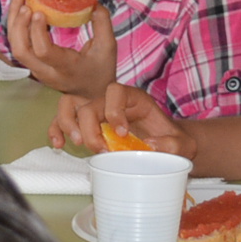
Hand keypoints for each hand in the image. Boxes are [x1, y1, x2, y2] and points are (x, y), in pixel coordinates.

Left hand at [1, 0, 117, 97]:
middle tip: (23, 0)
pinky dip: (16, 25)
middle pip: (21, 51)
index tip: (38, 11)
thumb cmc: (100, 70)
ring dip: (13, 22)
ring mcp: (36, 70)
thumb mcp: (108, 48)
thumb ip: (102, 24)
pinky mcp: (32, 64)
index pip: (44, 52)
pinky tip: (19, 7)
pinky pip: (18, 45)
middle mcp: (47, 72)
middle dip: (18, 24)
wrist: (90, 93)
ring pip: (15, 48)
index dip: (37, 31)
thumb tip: (92, 1)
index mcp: (67, 68)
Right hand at [49, 83, 193, 160]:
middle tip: (100, 149)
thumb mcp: (182, 144)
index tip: (121, 134)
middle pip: (90, 103)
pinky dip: (58, 130)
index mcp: (135, 99)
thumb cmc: (173, 141)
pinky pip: (65, 121)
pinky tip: (59, 145)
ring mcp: (97, 112)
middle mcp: (112, 101)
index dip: (114, 111)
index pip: (116, 92)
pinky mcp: (88, 125)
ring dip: (68, 124)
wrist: (168, 145)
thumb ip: (172, 145)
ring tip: (77, 144)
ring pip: (71, 105)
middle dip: (89, 126)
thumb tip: (149, 145)